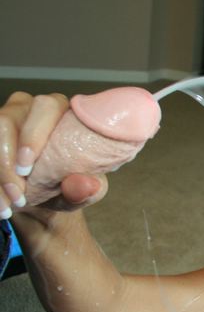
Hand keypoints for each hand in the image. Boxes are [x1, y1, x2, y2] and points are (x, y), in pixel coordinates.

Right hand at [0, 91, 106, 216]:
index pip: (47, 107)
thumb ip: (88, 189)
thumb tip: (87, 185)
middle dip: (6, 160)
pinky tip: (0, 202)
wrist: (42, 197)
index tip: (26, 169)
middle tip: (17, 193)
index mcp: (64, 112)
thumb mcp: (84, 192)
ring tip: (9, 204)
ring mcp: (7, 117)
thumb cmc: (68, 184)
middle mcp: (31, 108)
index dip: (32, 136)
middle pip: (7, 120)